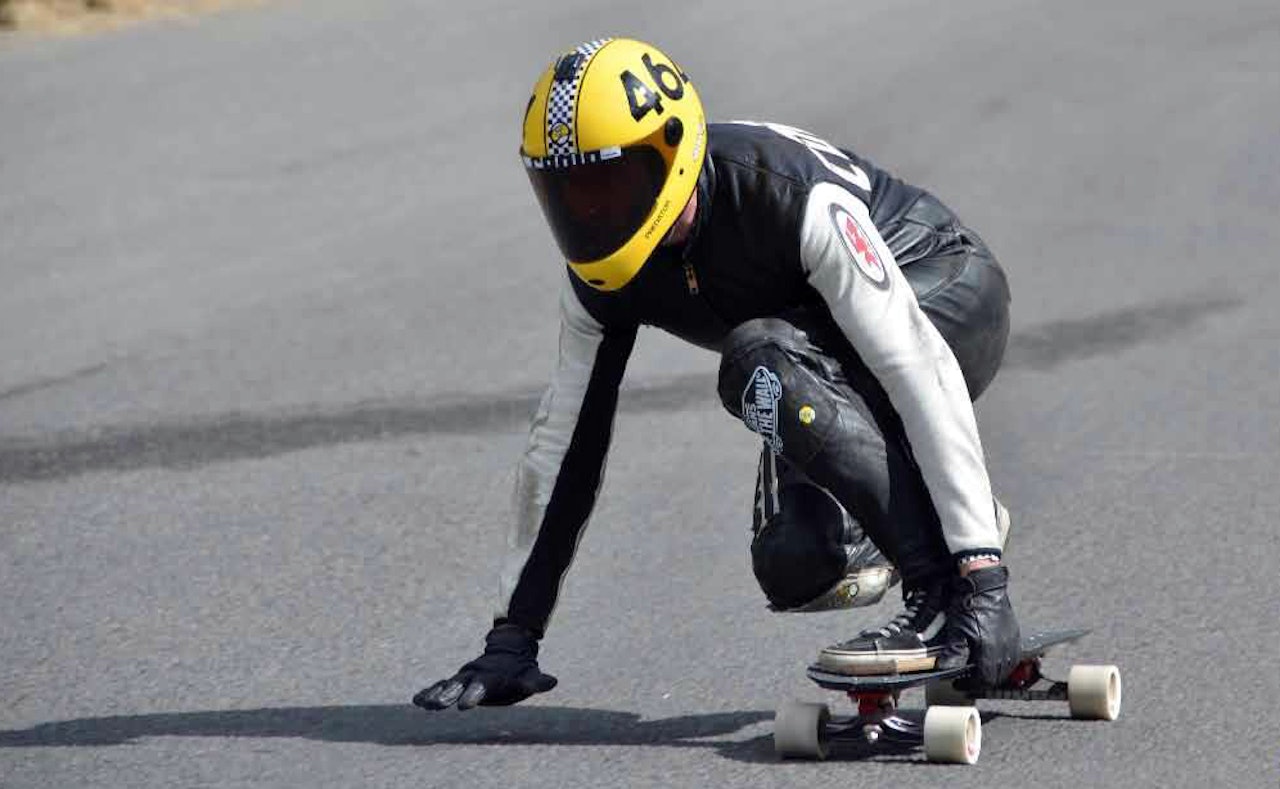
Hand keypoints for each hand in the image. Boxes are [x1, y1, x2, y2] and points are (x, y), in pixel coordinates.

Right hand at [412, 623, 557, 710]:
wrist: (508, 650)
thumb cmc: (520, 670)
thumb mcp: (530, 675)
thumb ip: (537, 681)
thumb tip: (552, 682)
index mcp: (490, 678)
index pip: (481, 688)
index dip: (474, 695)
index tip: (465, 706)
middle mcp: (474, 677)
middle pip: (459, 686)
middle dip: (448, 695)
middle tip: (437, 705)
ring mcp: (464, 678)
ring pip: (446, 685)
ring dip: (434, 694)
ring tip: (421, 703)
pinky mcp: (457, 681)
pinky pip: (440, 686)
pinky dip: (429, 691)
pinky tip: (417, 700)